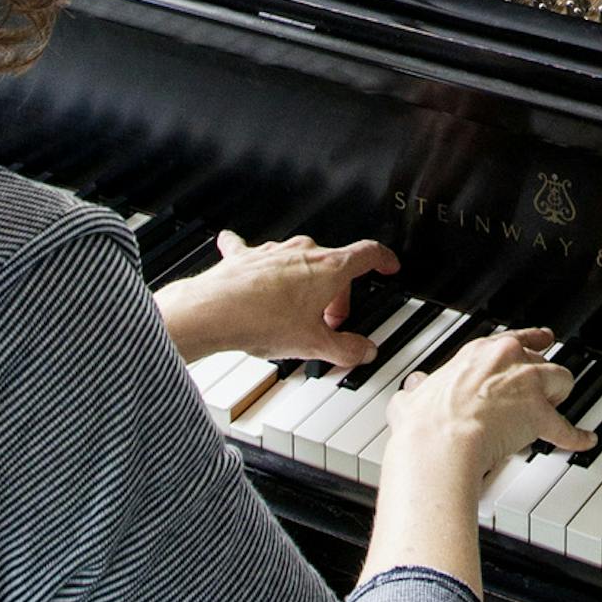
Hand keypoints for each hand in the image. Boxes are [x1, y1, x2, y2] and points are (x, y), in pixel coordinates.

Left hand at [159, 229, 399, 369]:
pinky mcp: (245, 256)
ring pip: (299, 261)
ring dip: (303, 282)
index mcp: (329, 268)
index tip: (387, 266)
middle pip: (333, 266)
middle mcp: (304, 252)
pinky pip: (253, 250)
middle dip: (336, 293)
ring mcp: (273, 251)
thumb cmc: (263, 320)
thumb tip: (364, 351)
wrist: (213, 311)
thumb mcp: (313, 344)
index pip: (368, 254)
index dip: (383, 260)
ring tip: (293, 312)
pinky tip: (244, 253)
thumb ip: (346, 349)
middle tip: (329, 321)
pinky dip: (255, 257)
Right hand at [387, 328, 595, 477]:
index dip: (528, 342)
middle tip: (537, 392)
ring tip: (552, 410)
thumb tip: (411, 392)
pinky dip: (576, 436)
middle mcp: (508, 360)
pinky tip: (586, 440)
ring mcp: (527, 384)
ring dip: (558, 396)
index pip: (512, 341)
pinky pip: (566, 427)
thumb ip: (417, 391)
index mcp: (478, 354)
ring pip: (561, 379)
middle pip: (541, 359)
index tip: (540, 340)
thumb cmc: (425, 425)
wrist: (439, 443)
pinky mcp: (539, 414)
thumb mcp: (412, 398)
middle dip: (540, 377)